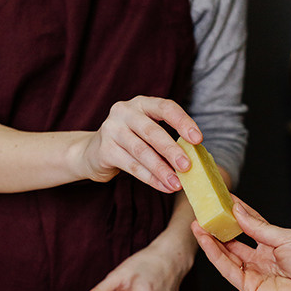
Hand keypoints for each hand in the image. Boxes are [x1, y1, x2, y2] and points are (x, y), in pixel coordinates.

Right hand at [81, 96, 201, 193]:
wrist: (93, 152)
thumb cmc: (130, 141)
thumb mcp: (146, 132)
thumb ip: (166, 139)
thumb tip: (193, 159)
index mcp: (141, 103)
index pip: (165, 107)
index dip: (183, 122)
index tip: (198, 139)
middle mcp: (124, 112)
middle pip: (152, 131)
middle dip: (172, 150)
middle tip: (187, 167)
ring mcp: (111, 130)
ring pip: (141, 152)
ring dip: (161, 170)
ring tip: (177, 184)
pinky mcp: (104, 150)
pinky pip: (132, 166)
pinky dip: (150, 178)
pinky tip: (164, 186)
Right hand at [192, 197, 290, 290]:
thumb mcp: (285, 237)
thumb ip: (258, 227)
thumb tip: (239, 212)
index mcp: (275, 245)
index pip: (251, 225)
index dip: (237, 213)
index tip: (224, 200)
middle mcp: (262, 259)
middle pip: (234, 240)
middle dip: (219, 227)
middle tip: (206, 213)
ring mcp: (254, 273)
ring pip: (227, 254)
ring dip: (211, 240)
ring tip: (198, 224)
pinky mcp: (247, 287)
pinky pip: (227, 268)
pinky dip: (215, 254)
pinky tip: (206, 240)